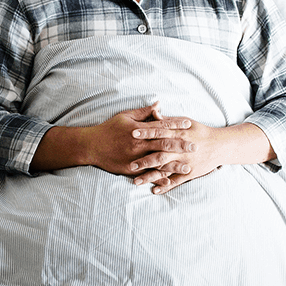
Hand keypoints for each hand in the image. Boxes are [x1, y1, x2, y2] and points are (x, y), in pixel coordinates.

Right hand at [31, 102, 195, 174]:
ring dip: (175, 164)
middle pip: (164, 144)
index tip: (189, 125)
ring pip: (158, 161)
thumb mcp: (125, 116)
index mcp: (138, 129)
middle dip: (181, 145)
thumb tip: (159, 105)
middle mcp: (138, 143)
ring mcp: (134, 157)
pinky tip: (170, 181)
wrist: (90, 146)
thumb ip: (144, 112)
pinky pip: (147, 174)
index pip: (161, 126)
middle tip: (195, 146)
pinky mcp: (130, 169)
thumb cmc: (109, 129)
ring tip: (189, 166)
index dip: (176, 126)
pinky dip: (159, 178)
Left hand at [129, 120, 274, 194]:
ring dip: (150, 176)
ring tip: (136, 181)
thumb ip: (168, 120)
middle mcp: (180, 149)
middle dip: (144, 159)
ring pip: (165, 170)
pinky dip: (165, 185)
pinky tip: (154, 190)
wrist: (219, 145)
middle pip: (159, 154)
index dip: (145, 133)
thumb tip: (154, 113)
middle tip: (129, 164)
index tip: (131, 133)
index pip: (159, 132)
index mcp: (178, 134)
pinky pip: (176, 180)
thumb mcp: (185, 122)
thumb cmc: (200, 131)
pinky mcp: (190, 173)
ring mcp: (185, 162)